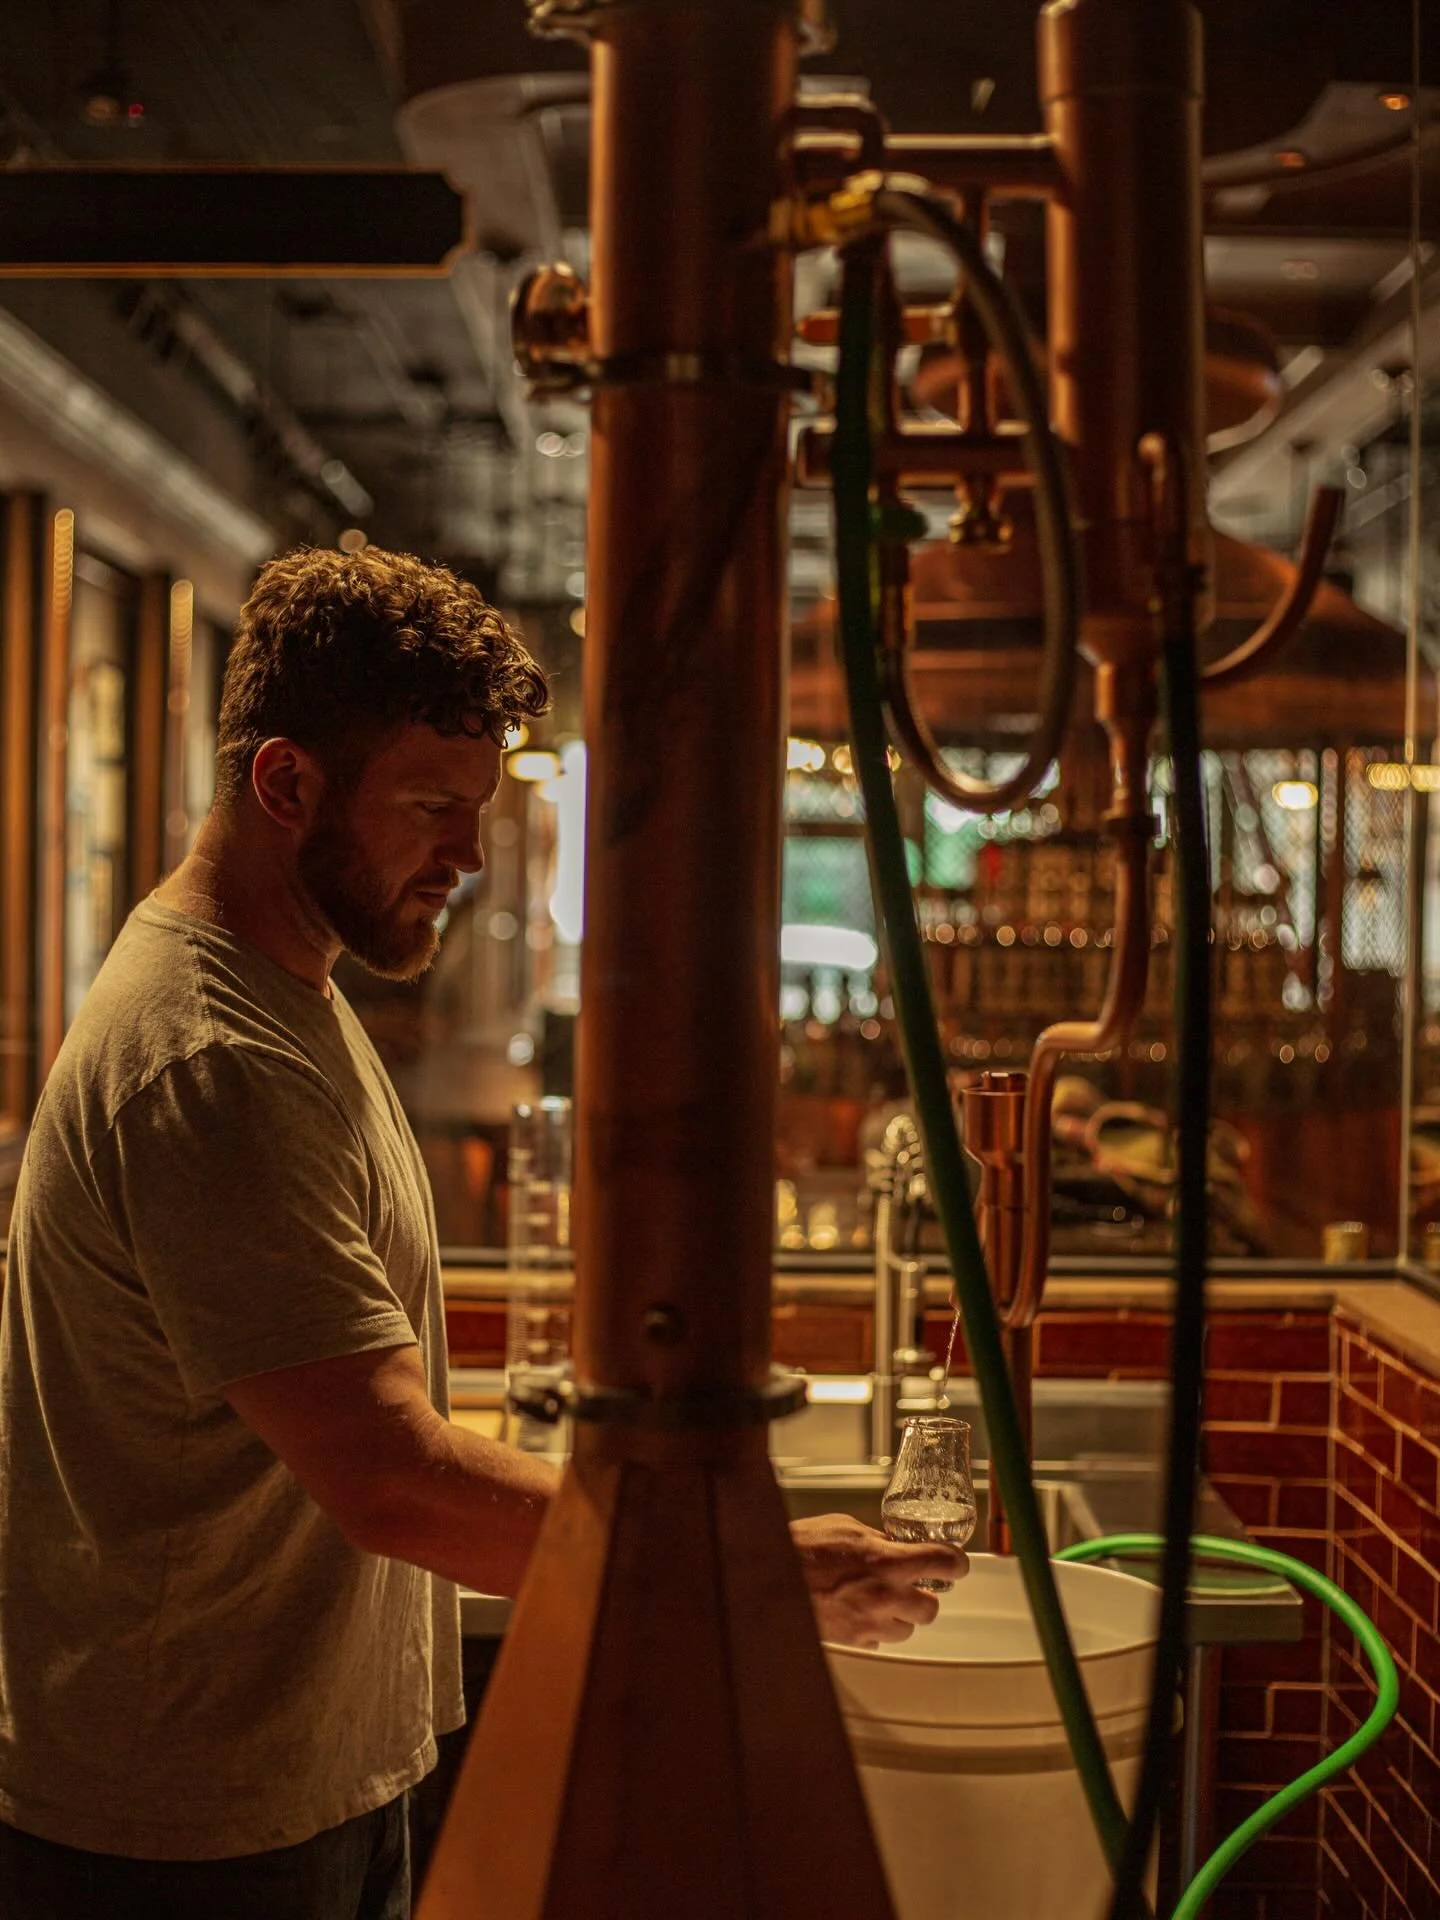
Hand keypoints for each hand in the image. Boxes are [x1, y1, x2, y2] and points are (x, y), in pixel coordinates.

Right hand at [790, 1512, 967, 1648]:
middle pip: (931, 1608)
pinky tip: (856, 1613)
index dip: (955, 1563)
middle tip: (910, 1585)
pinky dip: (874, 1630)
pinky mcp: (854, 1643)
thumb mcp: (846, 1529)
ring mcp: (870, 1624)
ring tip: (877, 1600)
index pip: (943, 1563)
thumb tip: (896, 1546)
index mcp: (888, 1561)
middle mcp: (885, 1597)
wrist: (770, 1575)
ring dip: (899, 1616)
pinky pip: (878, 1641)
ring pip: (907, 1630)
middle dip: (924, 1596)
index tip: (955, 1563)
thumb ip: (878, 1540)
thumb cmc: (802, 1547)